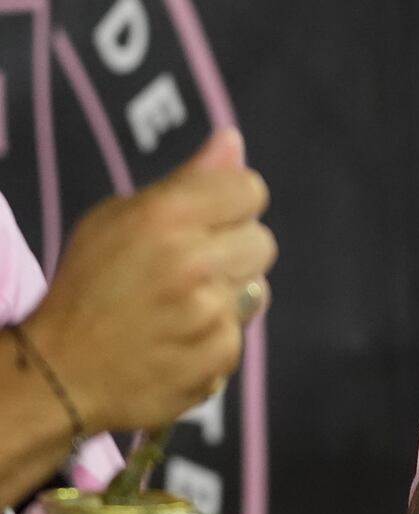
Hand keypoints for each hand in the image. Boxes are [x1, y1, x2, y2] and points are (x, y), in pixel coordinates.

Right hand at [21, 129, 276, 433]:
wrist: (61, 373)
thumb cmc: (89, 286)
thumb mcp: (118, 218)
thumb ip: (188, 180)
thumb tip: (233, 140)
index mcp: (164, 216)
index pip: (250, 190)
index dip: (232, 204)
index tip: (209, 220)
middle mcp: (191, 261)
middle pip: (262, 241)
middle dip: (232, 251)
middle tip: (188, 269)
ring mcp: (207, 313)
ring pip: (258, 288)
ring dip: (228, 294)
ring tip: (179, 306)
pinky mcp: (218, 356)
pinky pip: (241, 332)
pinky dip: (215, 337)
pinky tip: (177, 338)